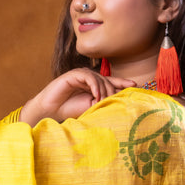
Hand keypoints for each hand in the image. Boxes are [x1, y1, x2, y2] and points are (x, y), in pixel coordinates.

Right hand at [19, 69, 136, 126]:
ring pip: (99, 79)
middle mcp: (90, 79)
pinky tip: (96, 95)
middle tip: (113, 100)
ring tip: (101, 101)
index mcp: (94, 86)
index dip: (122, 82)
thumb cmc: (68, 110)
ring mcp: (82, 75)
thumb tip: (117, 101)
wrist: (50, 110)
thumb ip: (102, 102)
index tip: (135, 85)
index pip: (111, 82)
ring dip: (103, 90)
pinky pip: (88, 77)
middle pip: (108, 80)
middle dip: (112, 91)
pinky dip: (94, 85)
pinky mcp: (74, 74)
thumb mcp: (90, 107)